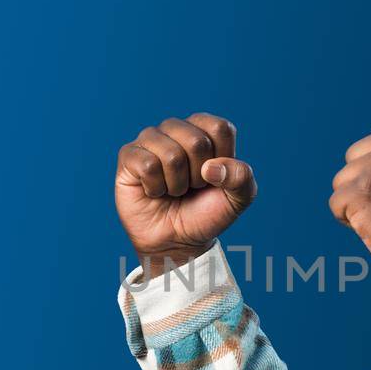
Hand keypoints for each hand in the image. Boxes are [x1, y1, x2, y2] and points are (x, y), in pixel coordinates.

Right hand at [115, 113, 256, 279]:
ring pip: (172, 155)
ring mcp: (151, 139)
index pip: (220, 129)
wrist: (178, 241)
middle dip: (198, 176)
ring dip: (177, 184)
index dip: (222, 160)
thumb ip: (241, 176)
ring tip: (173, 190)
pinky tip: (154, 191)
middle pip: (197, 142)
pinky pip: (148, 165)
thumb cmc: (206, 214)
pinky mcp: (129, 156)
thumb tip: (210, 167)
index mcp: (205, 130)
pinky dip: (156, 187)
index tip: (214, 177)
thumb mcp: (238, 198)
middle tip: (191, 187)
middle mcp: (177, 129)